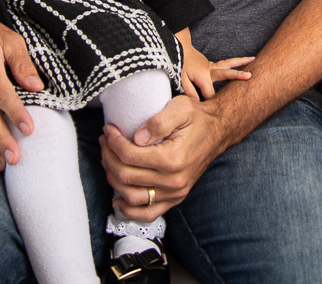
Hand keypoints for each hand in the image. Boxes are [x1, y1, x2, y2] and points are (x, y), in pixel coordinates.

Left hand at [100, 95, 226, 221]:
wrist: (217, 132)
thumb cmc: (197, 119)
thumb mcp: (181, 108)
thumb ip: (158, 121)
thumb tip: (137, 138)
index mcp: (172, 158)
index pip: (129, 155)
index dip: (113, 142)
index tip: (109, 130)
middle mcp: (173, 180)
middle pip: (126, 175)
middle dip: (108, 157)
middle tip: (105, 141)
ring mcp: (174, 193)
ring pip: (131, 196)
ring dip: (112, 178)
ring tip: (108, 159)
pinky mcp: (174, 199)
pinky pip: (148, 213)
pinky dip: (129, 211)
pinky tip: (117, 200)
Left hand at [176, 29, 251, 99]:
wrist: (179, 47)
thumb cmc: (180, 63)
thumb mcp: (181, 78)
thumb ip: (189, 91)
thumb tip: (197, 102)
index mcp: (204, 76)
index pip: (210, 94)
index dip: (210, 103)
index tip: (212, 112)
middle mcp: (210, 70)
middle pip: (226, 74)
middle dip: (238, 75)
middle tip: (250, 76)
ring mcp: (211, 66)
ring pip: (228, 64)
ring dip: (241, 62)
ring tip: (254, 59)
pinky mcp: (210, 64)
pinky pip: (225, 64)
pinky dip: (234, 62)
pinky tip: (243, 62)